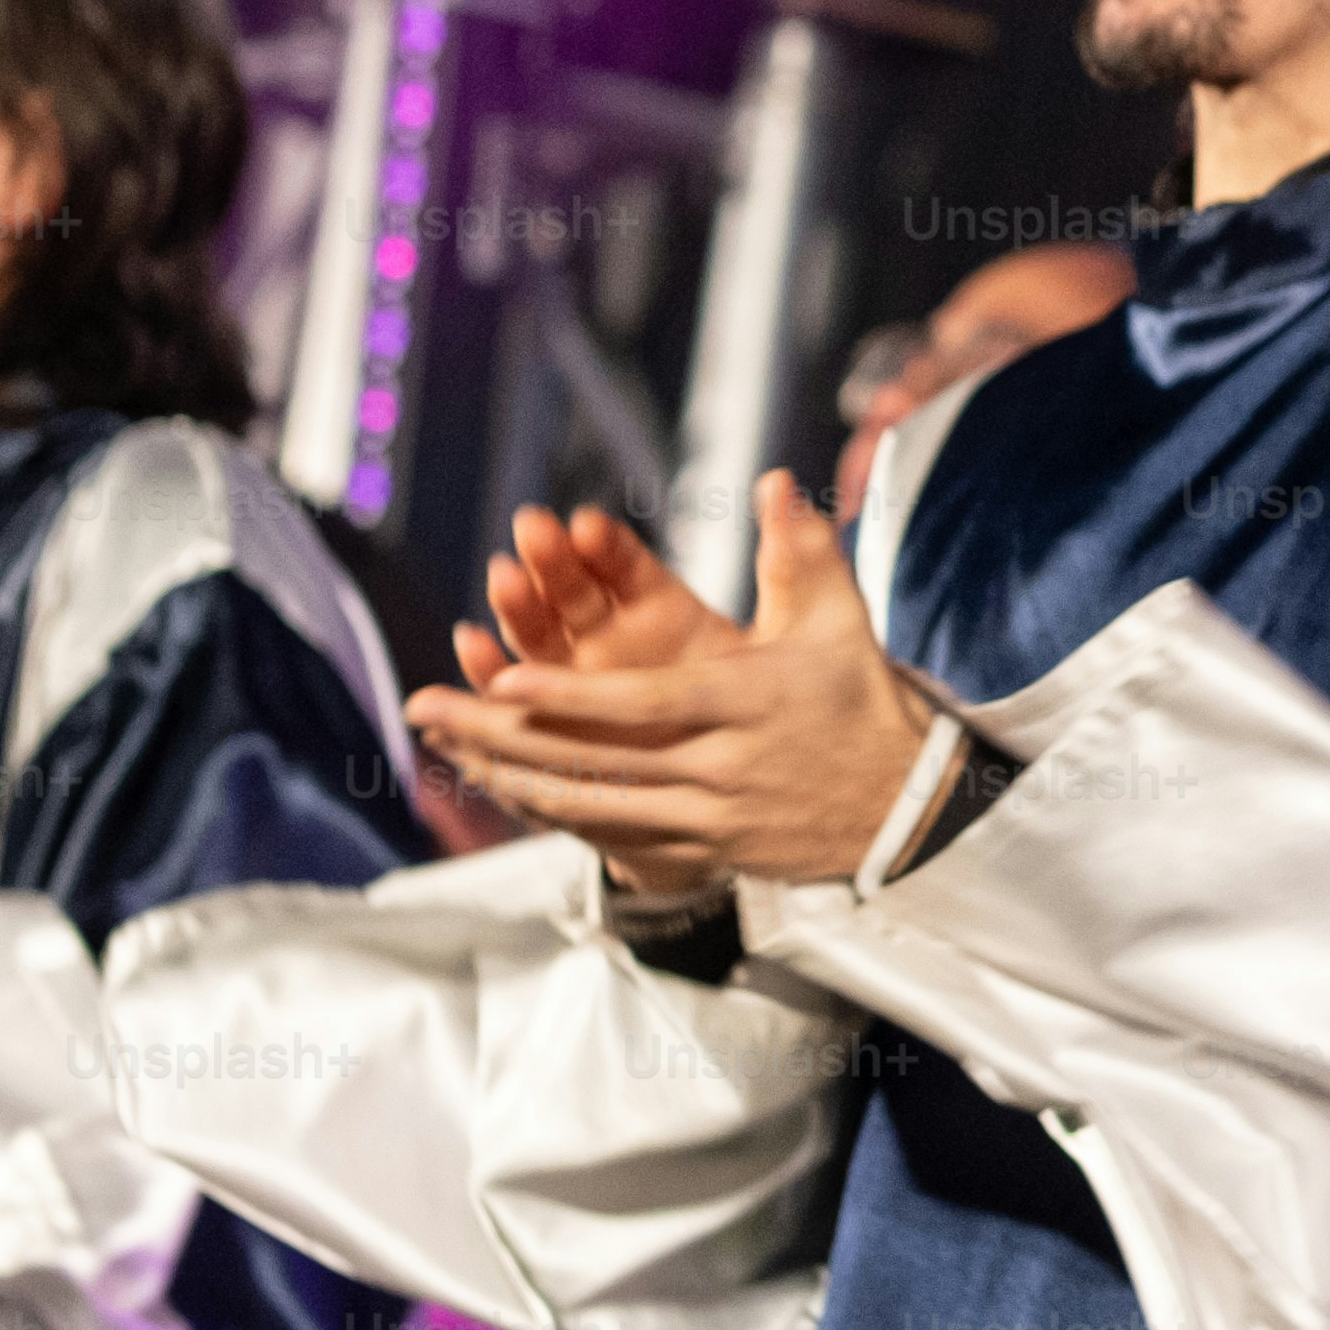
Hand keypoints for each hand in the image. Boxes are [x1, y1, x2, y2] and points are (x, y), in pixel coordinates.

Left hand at [410, 477, 938, 899]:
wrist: (905, 810)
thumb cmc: (862, 701)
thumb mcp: (839, 620)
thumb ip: (800, 550)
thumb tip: (773, 482)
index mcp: (747, 702)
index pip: (644, 702)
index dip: (571, 697)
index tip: (504, 680)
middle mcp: (721, 766)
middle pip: (595, 755)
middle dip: (501, 733)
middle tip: (425, 705)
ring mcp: (709, 815)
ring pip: (592, 799)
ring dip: (506, 774)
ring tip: (440, 744)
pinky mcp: (705, 848)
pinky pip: (611, 832)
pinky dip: (549, 810)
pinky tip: (498, 789)